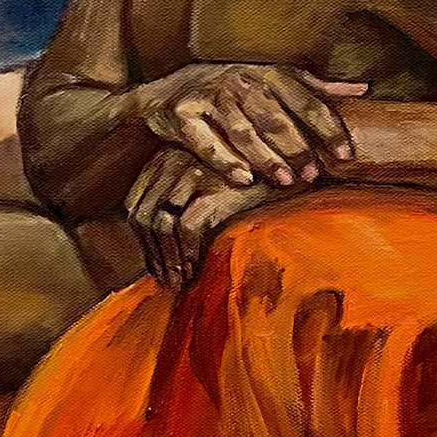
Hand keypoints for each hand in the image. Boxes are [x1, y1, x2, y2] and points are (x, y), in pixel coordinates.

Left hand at [125, 148, 274, 286]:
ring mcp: (195, 171)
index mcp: (168, 154)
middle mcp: (175, 158)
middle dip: (153, 254)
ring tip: (181, 281)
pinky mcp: (217, 187)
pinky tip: (198, 271)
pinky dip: (189, 254)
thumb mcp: (212, 183)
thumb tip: (156, 247)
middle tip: (167, 280)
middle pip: (144, 214)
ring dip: (169, 260)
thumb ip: (183, 201)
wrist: (299, 169)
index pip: (137, 202)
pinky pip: (188, 228)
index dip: (143, 239)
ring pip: (161, 225)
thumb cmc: (257, 182)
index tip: (156, 264)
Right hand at [135, 64, 365, 189]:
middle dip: (297, 148)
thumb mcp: (275, 82)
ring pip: (243, 131)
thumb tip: (364, 89)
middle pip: (275, 118)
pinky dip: (224, 161)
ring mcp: (209, 96)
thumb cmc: (234, 91)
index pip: (306, 101)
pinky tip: (243, 180)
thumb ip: (316, 89)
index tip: (346, 155)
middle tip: (313, 176)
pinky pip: (205, 142)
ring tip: (284, 182)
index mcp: (269, 73)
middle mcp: (240, 80)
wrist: (168, 93)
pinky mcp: (182, 114)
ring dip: (265, 158)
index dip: (328, 128)